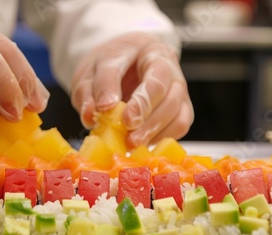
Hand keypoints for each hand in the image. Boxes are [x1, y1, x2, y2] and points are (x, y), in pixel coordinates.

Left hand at [71, 32, 193, 147]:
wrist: (119, 63)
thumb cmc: (109, 64)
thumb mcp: (92, 69)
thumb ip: (91, 89)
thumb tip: (91, 114)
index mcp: (151, 52)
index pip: (154, 76)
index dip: (141, 101)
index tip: (126, 119)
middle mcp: (171, 70)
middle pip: (170, 95)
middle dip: (149, 119)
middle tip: (129, 138)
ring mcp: (178, 90)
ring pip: (178, 113)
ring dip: (155, 132)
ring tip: (131, 144)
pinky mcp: (180, 109)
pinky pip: (180, 126)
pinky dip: (161, 137)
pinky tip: (141, 142)